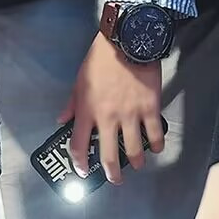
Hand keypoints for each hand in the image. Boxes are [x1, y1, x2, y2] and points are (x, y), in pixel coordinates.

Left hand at [60, 32, 164, 183]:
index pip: (78, 146)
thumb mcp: (79, 81)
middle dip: (111, 173)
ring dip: (135, 162)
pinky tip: (156, 148)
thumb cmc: (101, 59)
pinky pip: (154, 134)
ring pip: (133, 150)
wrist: (127, 39)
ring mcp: (130, 115)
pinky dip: (156, 145)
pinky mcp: (149, 108)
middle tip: (114, 179)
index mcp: (87, 112)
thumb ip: (71, 104)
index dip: (79, 163)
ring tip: (137, 164)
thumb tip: (62, 120)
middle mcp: (108, 118)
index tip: (83, 171)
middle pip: (108, 156)